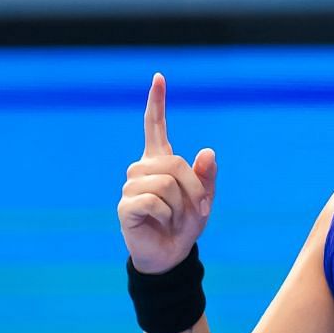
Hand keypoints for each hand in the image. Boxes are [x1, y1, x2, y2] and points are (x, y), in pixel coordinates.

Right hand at [119, 72, 217, 273]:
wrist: (170, 255)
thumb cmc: (185, 225)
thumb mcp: (204, 199)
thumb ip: (206, 176)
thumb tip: (207, 151)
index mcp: (159, 162)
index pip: (155, 126)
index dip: (157, 102)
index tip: (159, 77)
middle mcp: (141, 169)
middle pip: (174, 163)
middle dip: (194, 189)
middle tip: (199, 210)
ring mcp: (131, 187)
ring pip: (165, 183)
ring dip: (181, 206)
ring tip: (176, 220)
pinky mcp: (125, 206)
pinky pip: (153, 201)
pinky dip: (167, 215)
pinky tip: (162, 223)